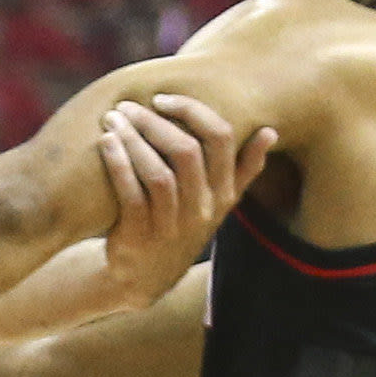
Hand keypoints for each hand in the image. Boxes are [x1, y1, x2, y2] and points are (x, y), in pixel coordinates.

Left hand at [93, 93, 276, 312]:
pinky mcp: (140, 237)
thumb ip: (244, 170)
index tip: (164, 98)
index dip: (193, 112)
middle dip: (156, 122)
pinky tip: (105, 142)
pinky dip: (118, 164)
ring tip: (114, 118)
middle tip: (130, 105)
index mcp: (224, 194)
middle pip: (186, 152)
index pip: (221, 139)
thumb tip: (270, 131)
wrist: (143, 278)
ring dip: (134, 139)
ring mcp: (171, 226)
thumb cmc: (180, 226)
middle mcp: (202, 209)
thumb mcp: (217, 204)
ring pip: (159, 173)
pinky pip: (130, 195)